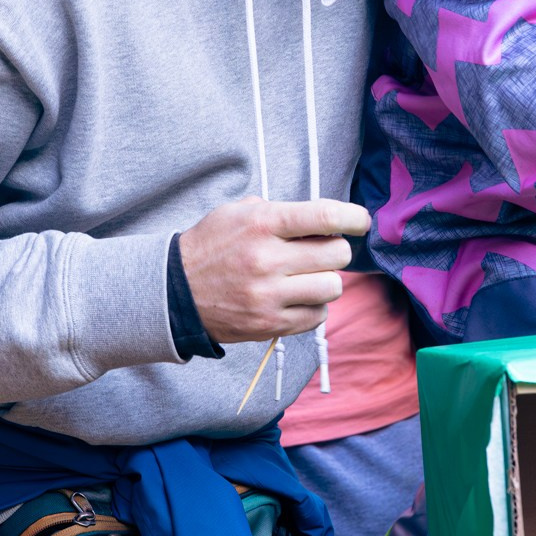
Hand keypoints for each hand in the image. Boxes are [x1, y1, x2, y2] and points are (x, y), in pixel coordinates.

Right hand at [177, 197, 369, 342]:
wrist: (176, 291)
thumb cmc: (212, 245)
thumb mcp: (237, 212)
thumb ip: (279, 210)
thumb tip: (324, 218)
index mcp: (262, 224)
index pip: (324, 217)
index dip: (353, 217)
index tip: (360, 221)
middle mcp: (267, 260)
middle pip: (337, 255)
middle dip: (336, 250)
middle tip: (323, 251)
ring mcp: (269, 296)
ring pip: (332, 287)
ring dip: (327, 280)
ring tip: (308, 276)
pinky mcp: (269, 325)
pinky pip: (317, 316)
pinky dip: (314, 306)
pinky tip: (297, 297)